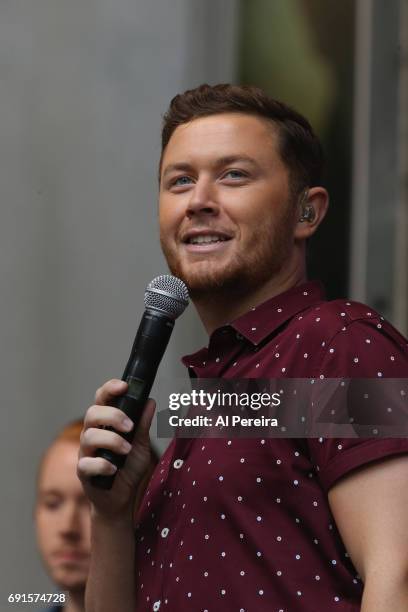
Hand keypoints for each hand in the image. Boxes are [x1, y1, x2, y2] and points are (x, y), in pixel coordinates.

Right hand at [77, 379, 154, 520]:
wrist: (121, 498)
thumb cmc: (128, 467)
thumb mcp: (141, 444)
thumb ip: (143, 424)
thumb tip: (150, 401)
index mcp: (104, 423)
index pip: (101, 399)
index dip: (110, 389)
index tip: (124, 386)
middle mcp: (92, 434)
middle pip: (92, 413)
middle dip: (112, 415)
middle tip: (130, 426)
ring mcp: (85, 452)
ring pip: (89, 436)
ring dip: (112, 441)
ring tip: (127, 450)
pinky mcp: (83, 472)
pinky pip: (87, 464)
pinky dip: (103, 465)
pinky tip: (114, 469)